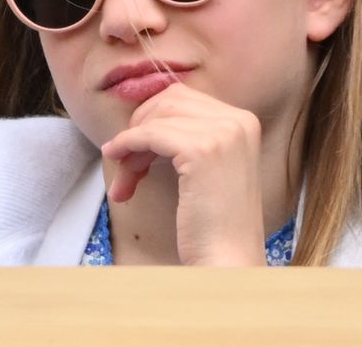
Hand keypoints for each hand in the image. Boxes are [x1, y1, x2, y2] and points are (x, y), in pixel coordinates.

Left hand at [101, 83, 265, 265]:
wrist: (229, 262)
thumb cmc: (214, 224)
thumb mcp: (209, 167)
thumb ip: (189, 135)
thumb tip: (144, 113)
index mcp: (243, 121)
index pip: (183, 98)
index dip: (152, 120)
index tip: (136, 149)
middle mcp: (238, 120)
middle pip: (168, 101)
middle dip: (139, 128)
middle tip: (125, 163)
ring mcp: (223, 133)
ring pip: (155, 119)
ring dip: (130, 145)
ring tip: (125, 181)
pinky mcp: (201, 150)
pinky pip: (148, 134)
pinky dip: (127, 146)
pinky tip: (118, 166)